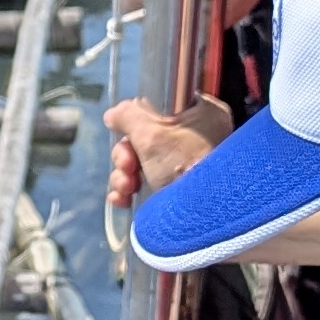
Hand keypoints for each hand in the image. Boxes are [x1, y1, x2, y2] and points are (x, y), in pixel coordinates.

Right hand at [106, 94, 227, 210]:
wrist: (206, 210)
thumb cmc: (184, 162)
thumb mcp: (151, 132)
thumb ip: (127, 116)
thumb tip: (113, 114)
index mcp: (202, 114)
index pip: (160, 109)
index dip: (136, 123)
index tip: (127, 135)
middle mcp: (197, 138)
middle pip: (145, 139)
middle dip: (126, 156)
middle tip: (127, 166)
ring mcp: (187, 167)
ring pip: (142, 165)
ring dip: (123, 176)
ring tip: (126, 187)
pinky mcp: (177, 192)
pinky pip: (146, 185)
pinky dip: (129, 192)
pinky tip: (120, 199)